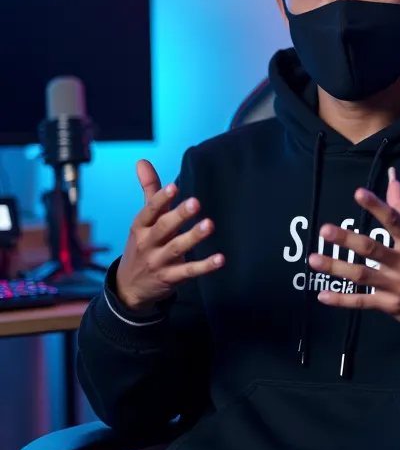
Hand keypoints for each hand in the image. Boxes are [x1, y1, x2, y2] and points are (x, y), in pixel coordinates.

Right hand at [115, 160, 224, 313]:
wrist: (129, 288)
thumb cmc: (141, 246)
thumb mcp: (142, 221)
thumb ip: (149, 191)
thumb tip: (142, 161)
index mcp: (141, 226)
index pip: (149, 211)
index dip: (160, 198)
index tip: (174, 186)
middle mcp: (148, 243)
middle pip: (164, 228)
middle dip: (179, 215)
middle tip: (195, 202)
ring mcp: (159, 262)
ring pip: (176, 249)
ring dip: (193, 237)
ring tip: (209, 225)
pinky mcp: (171, 278)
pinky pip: (189, 272)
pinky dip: (204, 266)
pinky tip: (220, 258)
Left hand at [308, 169, 399, 342]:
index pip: (396, 221)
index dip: (378, 206)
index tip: (358, 193)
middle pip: (371, 249)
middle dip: (346, 239)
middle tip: (325, 229)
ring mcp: (396, 287)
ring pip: (360, 275)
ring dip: (335, 267)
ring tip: (313, 259)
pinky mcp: (390, 306)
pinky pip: (362, 302)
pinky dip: (341, 301)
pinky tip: (322, 295)